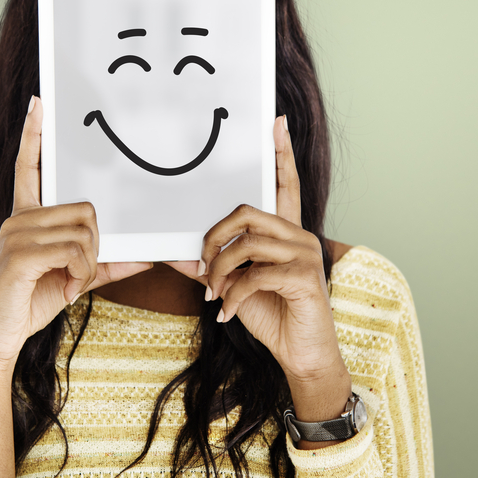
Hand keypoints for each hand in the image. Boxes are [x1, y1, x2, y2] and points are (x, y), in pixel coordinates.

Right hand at [0, 96, 152, 373]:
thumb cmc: (29, 303)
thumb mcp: (74, 280)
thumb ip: (105, 263)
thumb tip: (146, 256)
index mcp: (26, 217)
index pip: (28, 166)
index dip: (34, 134)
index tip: (39, 103)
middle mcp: (18, 218)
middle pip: (84, 209)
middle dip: (94, 245)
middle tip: (77, 272)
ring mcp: (16, 233)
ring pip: (84, 231)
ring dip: (88, 264)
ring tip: (68, 282)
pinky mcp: (19, 254)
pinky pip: (76, 251)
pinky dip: (81, 274)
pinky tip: (65, 289)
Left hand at [166, 116, 349, 388]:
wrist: (302, 355)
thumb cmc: (271, 315)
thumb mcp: (233, 286)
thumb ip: (211, 266)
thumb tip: (172, 254)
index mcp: (286, 231)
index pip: (284, 184)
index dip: (282, 153)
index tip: (276, 122)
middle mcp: (300, 236)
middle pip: (247, 212)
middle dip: (214, 237)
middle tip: (201, 266)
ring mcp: (305, 255)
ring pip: (246, 245)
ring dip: (219, 272)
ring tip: (215, 296)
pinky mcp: (305, 279)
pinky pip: (254, 275)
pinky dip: (233, 295)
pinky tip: (227, 313)